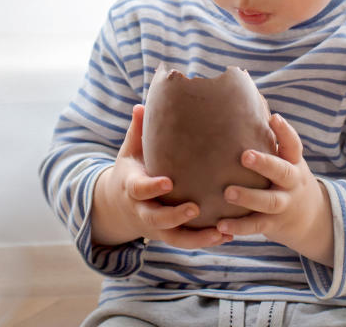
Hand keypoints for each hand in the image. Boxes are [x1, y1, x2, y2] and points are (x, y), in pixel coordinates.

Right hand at [91, 104, 231, 248]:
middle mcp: (143, 210)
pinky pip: (186, 242)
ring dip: (197, 238)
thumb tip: (141, 104)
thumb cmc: (131, 170)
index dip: (152, 188)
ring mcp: (156, 226)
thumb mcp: (129, 151)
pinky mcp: (168, 235)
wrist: (118, 206)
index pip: (140, 189)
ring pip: (174, 237)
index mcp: (132, 187)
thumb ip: (136, 131)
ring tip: (221, 232)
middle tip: (195, 209)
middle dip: (174, 216)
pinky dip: (205, 241)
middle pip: (156, 218)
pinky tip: (227, 236)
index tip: (168, 183)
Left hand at [216, 113, 333, 265]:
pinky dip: (239, 227)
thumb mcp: (286, 157)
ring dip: (248, 197)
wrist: (311, 219)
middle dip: (265, 163)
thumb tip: (249, 89)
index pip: (293, 144)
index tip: (274, 118)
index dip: (285, 132)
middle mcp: (291, 182)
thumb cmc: (286, 176)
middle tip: (244, 156)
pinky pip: (256, 226)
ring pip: (268, 202)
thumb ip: (268, 133)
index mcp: (293, 162)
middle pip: (282, 172)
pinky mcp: (273, 225)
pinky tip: (220, 225)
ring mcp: (284, 205)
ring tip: (227, 193)